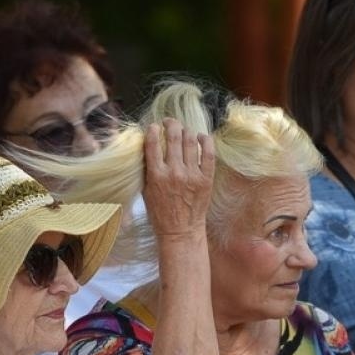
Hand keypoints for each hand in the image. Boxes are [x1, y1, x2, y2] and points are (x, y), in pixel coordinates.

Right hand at [144, 118, 214, 238]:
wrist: (181, 231)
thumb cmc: (161, 213)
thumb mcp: (146, 191)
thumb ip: (147, 169)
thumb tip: (147, 147)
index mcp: (156, 175)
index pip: (153, 143)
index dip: (153, 130)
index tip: (154, 127)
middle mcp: (174, 172)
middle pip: (173, 137)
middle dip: (170, 124)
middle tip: (169, 122)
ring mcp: (192, 175)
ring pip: (190, 141)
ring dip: (185, 131)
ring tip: (183, 131)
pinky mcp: (206, 179)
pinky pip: (209, 153)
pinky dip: (205, 140)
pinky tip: (201, 137)